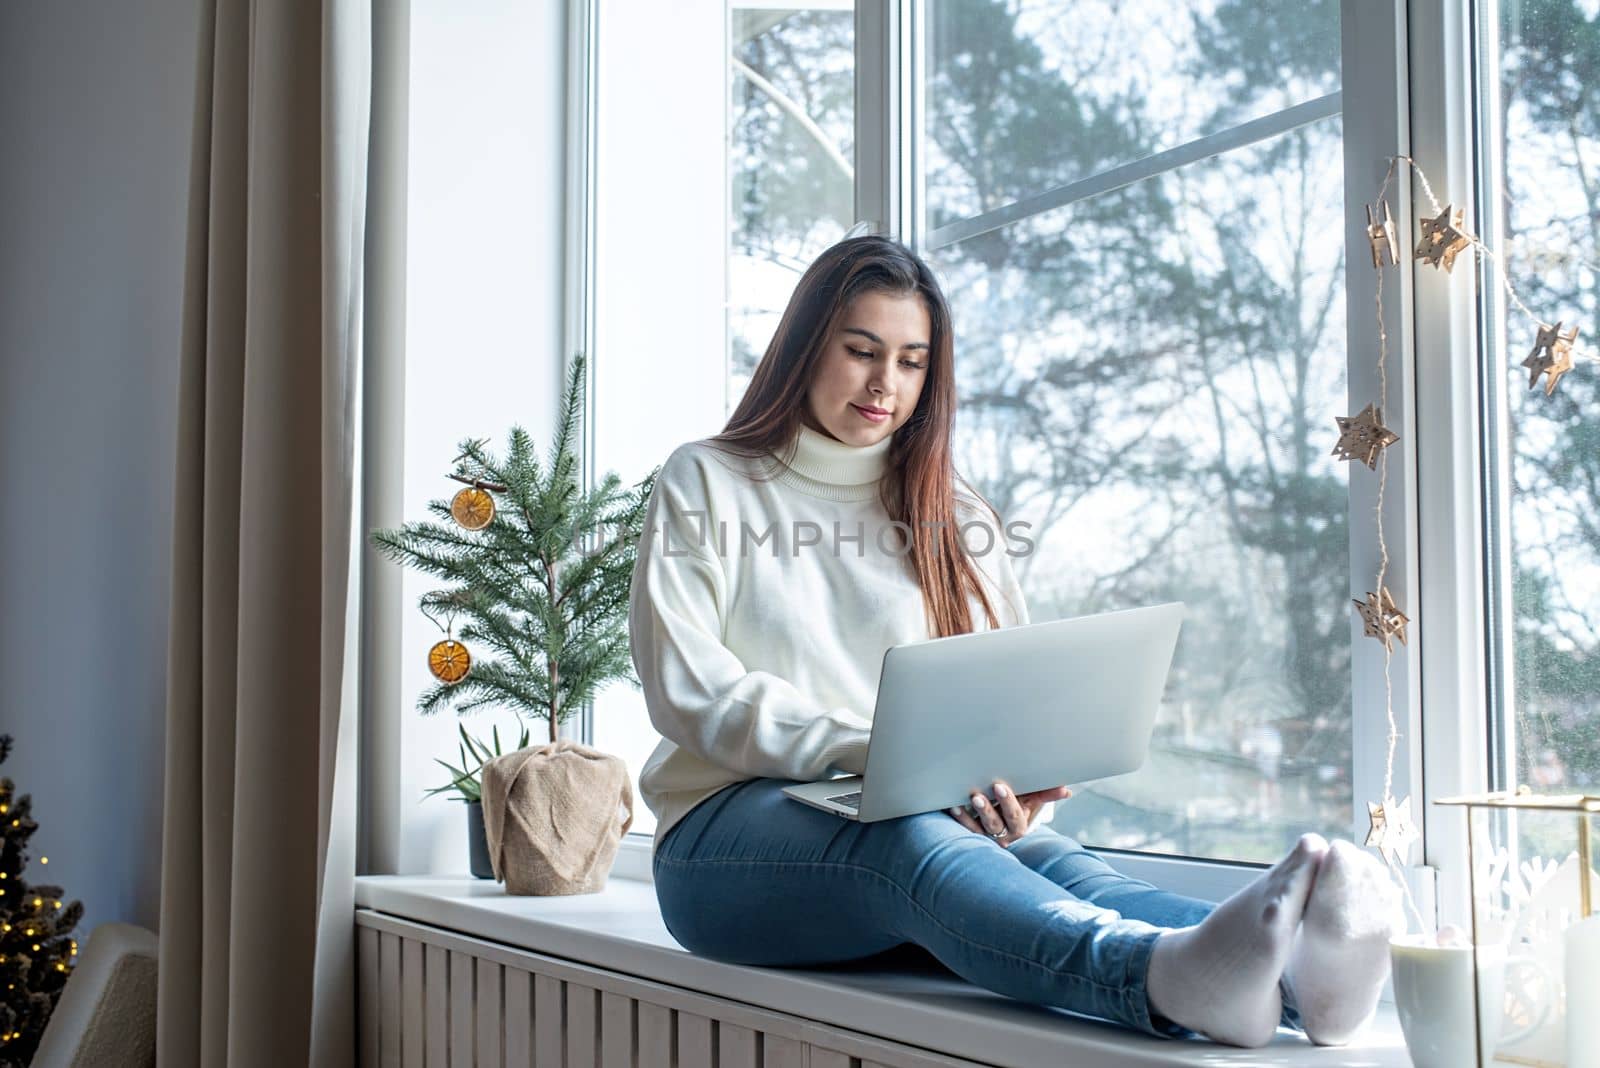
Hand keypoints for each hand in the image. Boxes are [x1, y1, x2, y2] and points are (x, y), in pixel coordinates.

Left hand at [947, 781, 1072, 846]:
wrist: (1002, 822)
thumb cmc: (1017, 806)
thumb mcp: (1031, 801)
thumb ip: (1045, 794)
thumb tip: (1066, 791)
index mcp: (1019, 825)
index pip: (1015, 816)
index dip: (1008, 803)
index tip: (1000, 786)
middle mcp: (1003, 833)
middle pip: (997, 823)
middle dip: (991, 807)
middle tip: (982, 792)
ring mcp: (987, 835)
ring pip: (980, 827)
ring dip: (976, 812)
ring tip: (972, 798)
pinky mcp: (973, 833)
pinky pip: (966, 827)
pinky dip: (961, 817)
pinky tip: (954, 806)